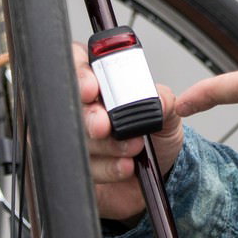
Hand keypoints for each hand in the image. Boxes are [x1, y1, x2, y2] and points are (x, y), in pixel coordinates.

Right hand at [73, 41, 184, 222]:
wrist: (160, 172)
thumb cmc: (156, 136)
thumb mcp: (167, 113)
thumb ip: (163, 100)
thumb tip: (157, 98)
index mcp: (102, 81)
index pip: (78, 64)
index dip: (80, 75)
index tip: (92, 88)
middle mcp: (86, 107)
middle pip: (70, 104)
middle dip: (90, 116)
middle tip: (105, 126)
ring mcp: (79, 136)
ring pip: (76, 138)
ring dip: (107, 146)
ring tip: (133, 148)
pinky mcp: (79, 165)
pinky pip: (84, 167)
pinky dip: (108, 168)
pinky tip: (125, 166)